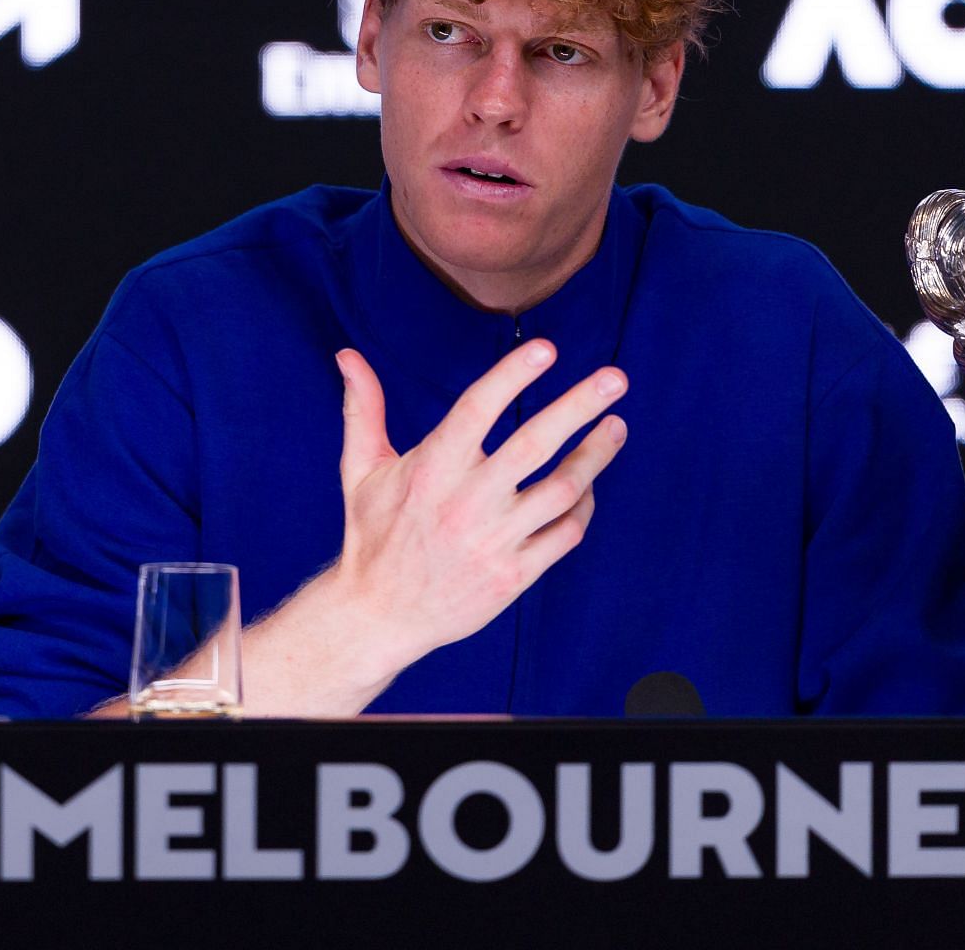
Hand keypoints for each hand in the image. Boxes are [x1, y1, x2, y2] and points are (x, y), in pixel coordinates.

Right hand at [337, 339, 624, 652]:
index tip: (548, 348)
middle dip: (579, 407)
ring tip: (616, 426)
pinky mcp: (514, 575)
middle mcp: (466, 502)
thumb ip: (363, 410)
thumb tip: (348, 356)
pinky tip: (590, 485)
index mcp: (431, 469)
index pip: (477, 410)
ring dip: (596, 455)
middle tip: (615, 378)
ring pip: (563, 490)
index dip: (512, 376)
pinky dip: (584, 507)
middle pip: (535, 445)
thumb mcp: (361, 471)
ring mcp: (494, 541)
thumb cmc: (373, 535)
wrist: (378, 616)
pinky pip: (565, 533)